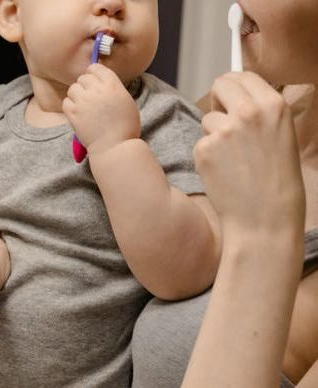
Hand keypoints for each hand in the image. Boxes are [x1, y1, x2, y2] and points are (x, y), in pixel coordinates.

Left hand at [63, 63, 140, 155]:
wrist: (115, 147)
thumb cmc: (125, 127)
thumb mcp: (126, 101)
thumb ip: (113, 88)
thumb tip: (102, 83)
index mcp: (111, 84)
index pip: (96, 67)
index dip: (94, 74)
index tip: (95, 82)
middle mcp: (96, 90)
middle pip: (83, 78)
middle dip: (85, 86)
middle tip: (90, 97)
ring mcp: (83, 101)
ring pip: (73, 89)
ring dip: (77, 96)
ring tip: (84, 106)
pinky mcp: (73, 114)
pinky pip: (66, 102)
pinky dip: (70, 106)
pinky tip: (78, 113)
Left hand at [194, 72, 304, 238]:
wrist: (265, 219)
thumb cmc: (276, 183)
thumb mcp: (281, 136)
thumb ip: (260, 113)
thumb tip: (235, 96)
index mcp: (274, 105)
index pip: (243, 75)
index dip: (233, 88)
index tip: (230, 98)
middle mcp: (249, 112)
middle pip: (220, 84)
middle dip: (218, 100)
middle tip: (224, 123)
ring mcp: (224, 131)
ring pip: (208, 119)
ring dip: (213, 135)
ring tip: (232, 160)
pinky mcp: (205, 150)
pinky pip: (200, 144)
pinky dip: (206, 157)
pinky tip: (223, 173)